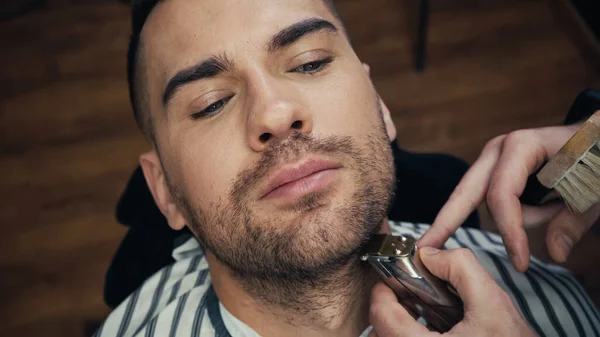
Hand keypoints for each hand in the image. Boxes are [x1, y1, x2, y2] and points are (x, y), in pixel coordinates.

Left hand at [368, 247, 537, 336]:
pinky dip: (409, 333)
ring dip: (398, 322)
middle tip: (406, 291)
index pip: (381, 315)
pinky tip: (431, 326)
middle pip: (380, 329)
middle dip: (391, 305)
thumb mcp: (493, 302)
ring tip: (418, 308)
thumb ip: (460, 268)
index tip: (394, 278)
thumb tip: (428, 254)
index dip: (383, 290)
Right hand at [417, 124, 599, 270]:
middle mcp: (499, 150)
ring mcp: (494, 160)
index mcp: (519, 146)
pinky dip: (513, 215)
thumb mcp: (594, 189)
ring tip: (560, 206)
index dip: (509, 232)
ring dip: (517, 219)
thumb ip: (573, 220)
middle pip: (464, 193)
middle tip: (423, 247)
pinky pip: (494, 202)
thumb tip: (555, 253)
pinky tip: (550, 204)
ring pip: (486, 204)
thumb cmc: (598, 153)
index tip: (520, 264)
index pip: (501, 196)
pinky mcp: (497, 171)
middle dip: (445, 222)